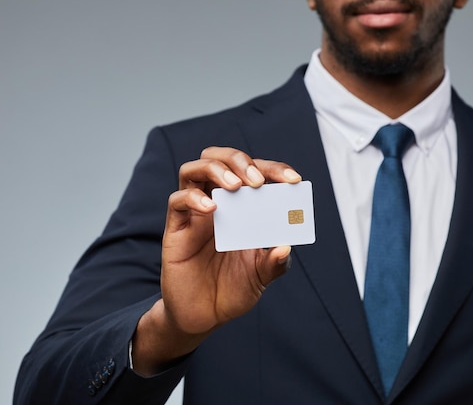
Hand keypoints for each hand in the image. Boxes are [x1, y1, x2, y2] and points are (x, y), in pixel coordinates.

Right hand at [132, 147, 301, 374]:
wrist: (204, 317)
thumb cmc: (233, 290)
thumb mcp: (261, 277)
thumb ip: (275, 263)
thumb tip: (285, 246)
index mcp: (243, 208)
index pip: (255, 173)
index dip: (274, 169)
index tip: (293, 180)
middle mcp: (219, 203)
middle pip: (220, 158)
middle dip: (240, 160)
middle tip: (257, 180)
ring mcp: (195, 214)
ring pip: (195, 169)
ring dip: (217, 169)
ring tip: (236, 186)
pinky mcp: (176, 229)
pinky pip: (177, 201)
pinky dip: (193, 198)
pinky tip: (212, 210)